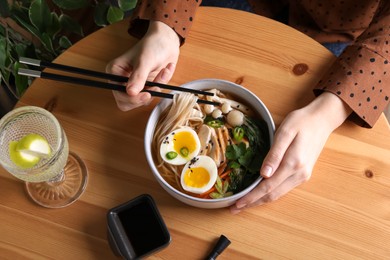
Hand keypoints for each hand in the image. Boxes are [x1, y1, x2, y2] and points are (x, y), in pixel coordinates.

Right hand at [106, 21, 179, 110]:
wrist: (166, 42)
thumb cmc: (152, 45)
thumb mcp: (145, 60)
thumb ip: (138, 77)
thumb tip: (131, 93)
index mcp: (115, 72)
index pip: (118, 94)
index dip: (132, 99)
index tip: (146, 95)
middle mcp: (122, 80)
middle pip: (128, 103)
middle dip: (144, 96)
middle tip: (155, 87)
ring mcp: (134, 85)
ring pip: (142, 100)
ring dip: (155, 89)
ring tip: (162, 73)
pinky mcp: (146, 87)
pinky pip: (153, 94)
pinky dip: (161, 85)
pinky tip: (164, 72)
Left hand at [230, 92, 351, 212]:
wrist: (322, 119)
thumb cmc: (301, 122)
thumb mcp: (285, 132)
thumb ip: (275, 154)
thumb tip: (263, 174)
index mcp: (293, 164)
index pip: (268, 187)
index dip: (251, 197)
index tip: (236, 204)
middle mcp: (299, 174)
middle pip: (272, 195)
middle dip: (252, 203)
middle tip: (234, 209)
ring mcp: (302, 175)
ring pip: (278, 194)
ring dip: (260, 201)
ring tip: (243, 204)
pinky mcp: (303, 174)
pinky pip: (283, 188)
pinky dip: (269, 194)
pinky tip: (259, 194)